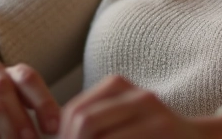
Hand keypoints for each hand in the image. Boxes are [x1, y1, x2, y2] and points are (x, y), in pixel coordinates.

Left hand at [60, 75, 221, 138]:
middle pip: (83, 121)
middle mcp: (137, 95)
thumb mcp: (122, 121)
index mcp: (119, 87)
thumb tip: (59, 137)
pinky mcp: (162, 130)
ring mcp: (154, 114)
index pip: (74, 112)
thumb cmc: (153, 137)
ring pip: (100, 135)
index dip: (63, 137)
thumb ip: (95, 126)